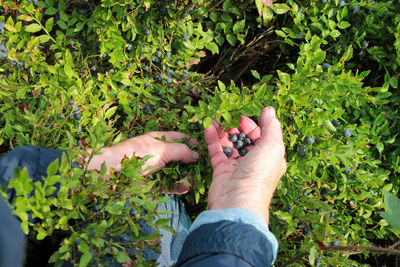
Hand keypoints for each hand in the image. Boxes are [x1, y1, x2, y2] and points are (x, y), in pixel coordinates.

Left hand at [86, 131, 198, 193]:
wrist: (114, 173)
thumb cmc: (137, 155)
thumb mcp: (162, 149)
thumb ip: (181, 151)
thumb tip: (197, 154)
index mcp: (160, 139)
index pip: (181, 138)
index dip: (193, 142)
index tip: (205, 149)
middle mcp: (159, 153)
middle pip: (180, 156)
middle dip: (192, 162)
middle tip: (205, 167)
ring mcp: (156, 168)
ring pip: (176, 171)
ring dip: (186, 175)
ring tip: (197, 179)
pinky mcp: (153, 183)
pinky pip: (169, 185)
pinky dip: (178, 186)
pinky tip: (186, 187)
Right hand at [204, 107, 285, 222]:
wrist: (237, 202)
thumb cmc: (259, 175)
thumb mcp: (272, 146)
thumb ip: (271, 126)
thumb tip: (268, 110)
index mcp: (269, 157)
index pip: (261, 135)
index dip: (252, 124)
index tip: (242, 115)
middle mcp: (253, 161)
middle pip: (244, 138)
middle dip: (235, 125)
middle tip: (226, 114)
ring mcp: (236, 165)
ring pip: (229, 143)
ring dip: (222, 129)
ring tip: (215, 117)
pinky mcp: (220, 170)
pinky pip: (216, 150)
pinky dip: (212, 139)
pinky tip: (208, 127)